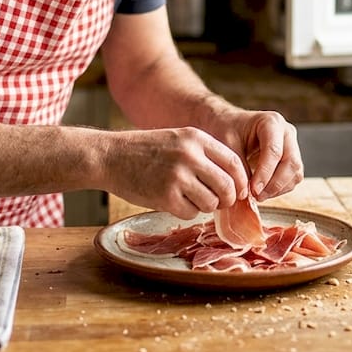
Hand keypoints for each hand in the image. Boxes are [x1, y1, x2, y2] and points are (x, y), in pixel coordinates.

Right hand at [101, 127, 250, 219]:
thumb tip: (234, 181)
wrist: (110, 156)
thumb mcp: (178, 139)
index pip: (234, 163)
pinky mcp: (165, 197)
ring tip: (190, 198)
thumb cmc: (146, 150)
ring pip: (211, 203)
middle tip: (219, 202)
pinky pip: (190, 213)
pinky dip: (185, 212)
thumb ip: (204, 155)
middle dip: (227, 199)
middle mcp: (190, 156)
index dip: (241, 181)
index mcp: (196, 138)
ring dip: (205, 206)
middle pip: (228, 186)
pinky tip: (173, 202)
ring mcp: (178, 176)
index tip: (238, 191)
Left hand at [219, 111, 302, 200]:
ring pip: (295, 173)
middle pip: (291, 162)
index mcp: (271, 122)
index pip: (274, 151)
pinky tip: (263, 192)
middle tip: (256, 196)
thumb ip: (237, 167)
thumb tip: (246, 192)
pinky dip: (280, 189)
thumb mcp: (226, 145)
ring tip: (257, 196)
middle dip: (274, 184)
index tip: (253, 190)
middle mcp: (286, 132)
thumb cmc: (225, 130)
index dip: (265, 173)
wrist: (227, 125)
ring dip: (278, 189)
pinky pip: (293, 179)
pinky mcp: (291, 159)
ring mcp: (292, 146)